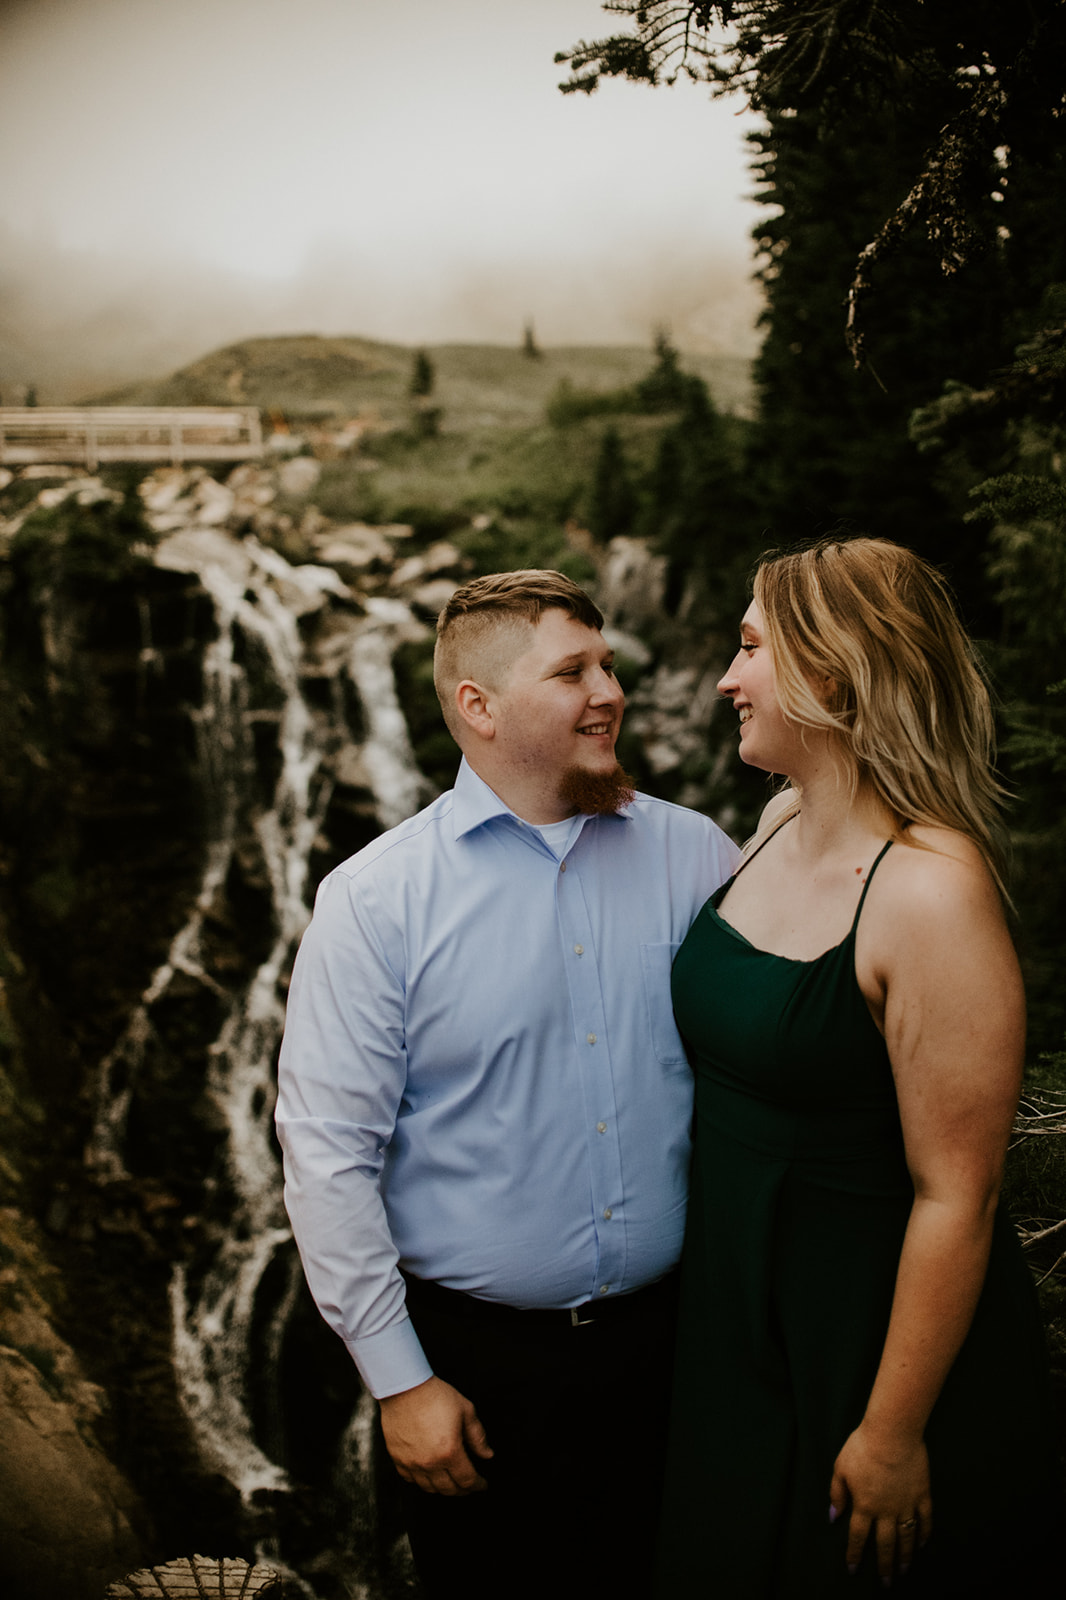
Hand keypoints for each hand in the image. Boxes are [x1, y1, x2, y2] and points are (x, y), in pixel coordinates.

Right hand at [379, 1375, 493, 1495]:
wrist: (404, 1388)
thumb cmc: (435, 1396)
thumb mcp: (465, 1410)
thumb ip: (478, 1436)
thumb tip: (487, 1454)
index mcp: (449, 1452)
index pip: (467, 1480)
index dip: (478, 1485)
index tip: (482, 1484)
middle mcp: (430, 1462)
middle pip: (449, 1489)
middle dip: (462, 1490)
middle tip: (468, 1486)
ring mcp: (411, 1463)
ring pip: (429, 1488)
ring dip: (443, 1488)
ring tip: (450, 1482)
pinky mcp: (397, 1458)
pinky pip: (410, 1480)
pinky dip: (422, 1481)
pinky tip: (428, 1474)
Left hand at [829, 1425, 932, 1583]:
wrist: (892, 1432)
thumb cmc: (862, 1447)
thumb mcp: (840, 1468)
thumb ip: (837, 1493)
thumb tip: (834, 1516)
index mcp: (864, 1505)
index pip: (858, 1536)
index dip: (855, 1554)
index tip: (853, 1568)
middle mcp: (886, 1510)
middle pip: (885, 1544)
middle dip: (884, 1565)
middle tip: (886, 1582)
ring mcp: (906, 1503)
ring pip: (906, 1537)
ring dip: (905, 1556)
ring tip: (903, 1570)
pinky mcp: (922, 1494)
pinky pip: (925, 1519)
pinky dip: (924, 1533)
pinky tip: (922, 1543)